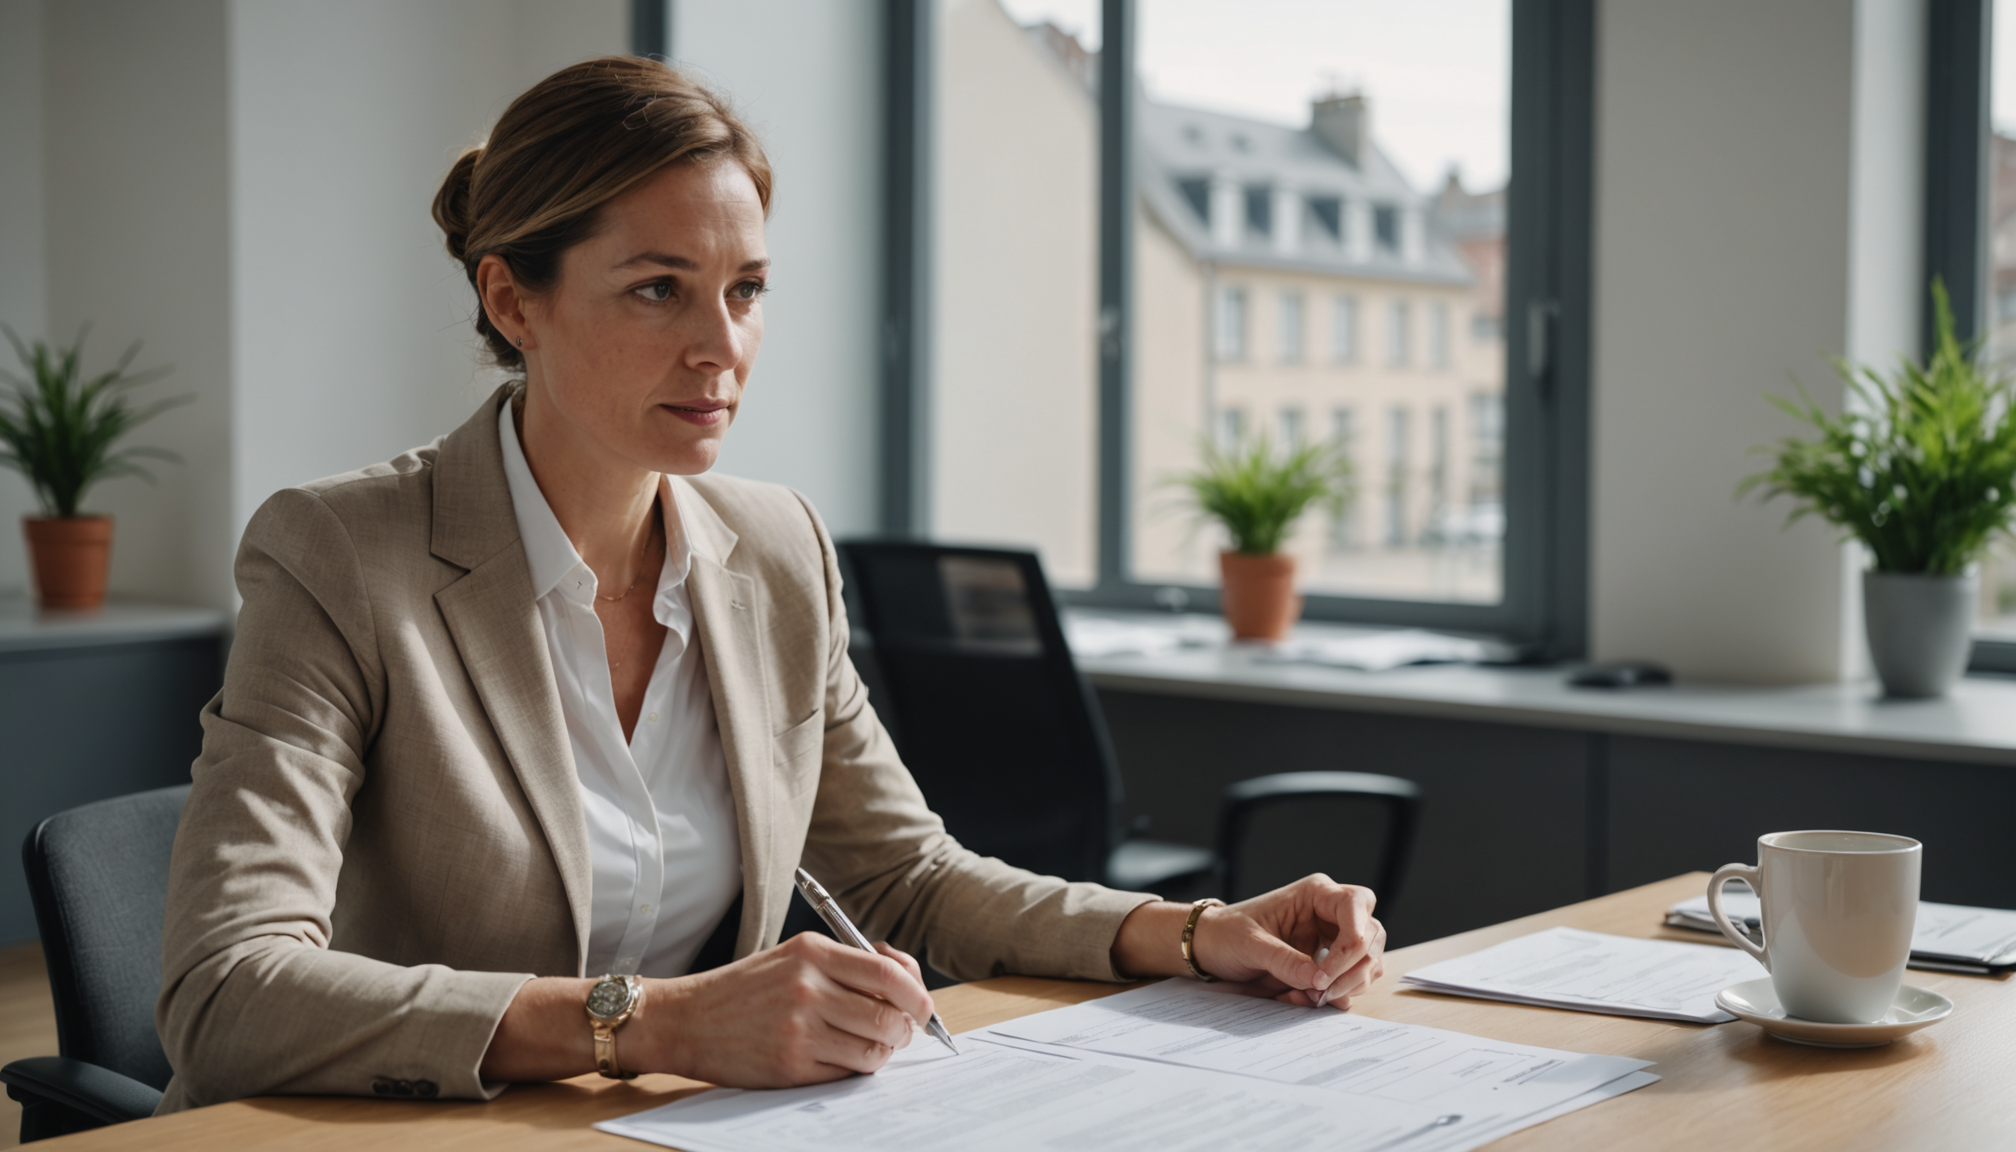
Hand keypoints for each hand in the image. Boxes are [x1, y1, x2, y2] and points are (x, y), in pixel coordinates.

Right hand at [639, 933, 935, 1087]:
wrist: (688, 1018)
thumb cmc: (746, 988)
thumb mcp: (795, 956)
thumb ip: (848, 964)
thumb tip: (907, 982)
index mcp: (813, 952)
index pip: (889, 973)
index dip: (917, 994)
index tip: (924, 1007)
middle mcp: (808, 987)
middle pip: (889, 1015)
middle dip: (906, 1029)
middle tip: (901, 1032)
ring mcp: (799, 1028)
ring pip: (873, 1049)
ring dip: (882, 1052)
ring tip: (869, 1046)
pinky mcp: (790, 1064)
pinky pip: (845, 1072)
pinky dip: (852, 1068)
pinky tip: (837, 1058)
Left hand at [1194, 875, 1385, 1009]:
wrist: (1212, 949)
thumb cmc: (1228, 934)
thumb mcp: (1250, 945)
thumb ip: (1284, 961)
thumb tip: (1318, 980)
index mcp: (1314, 894)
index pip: (1356, 904)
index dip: (1353, 939)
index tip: (1326, 973)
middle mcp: (1330, 913)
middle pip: (1370, 936)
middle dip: (1353, 969)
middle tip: (1322, 992)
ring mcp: (1333, 939)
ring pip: (1368, 962)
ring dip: (1347, 986)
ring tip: (1308, 998)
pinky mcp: (1330, 963)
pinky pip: (1351, 981)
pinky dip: (1336, 997)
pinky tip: (1304, 999)